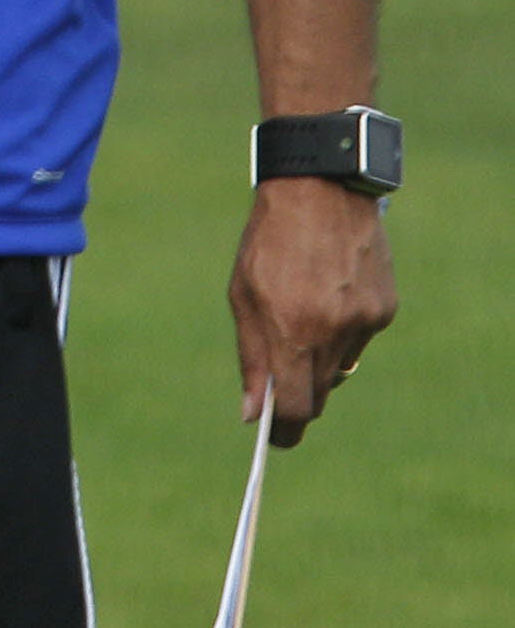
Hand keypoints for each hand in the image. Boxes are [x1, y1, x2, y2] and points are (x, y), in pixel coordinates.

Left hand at [228, 178, 395, 446]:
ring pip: (340, 368)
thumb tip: (253, 413)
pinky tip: (330, 295)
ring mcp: (363, 322)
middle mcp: (332, 333)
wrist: (319, 190)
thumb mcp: (242, 295)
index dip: (285, 429)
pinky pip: (360, 340)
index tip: (275, 437)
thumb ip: (251, 357)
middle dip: (300, 394)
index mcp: (291, 331)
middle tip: (283, 379)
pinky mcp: (384, 309)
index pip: (296, 408)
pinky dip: (344, 331)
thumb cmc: (269, 241)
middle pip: (319, 393)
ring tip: (304, 315)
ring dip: (320, 359)